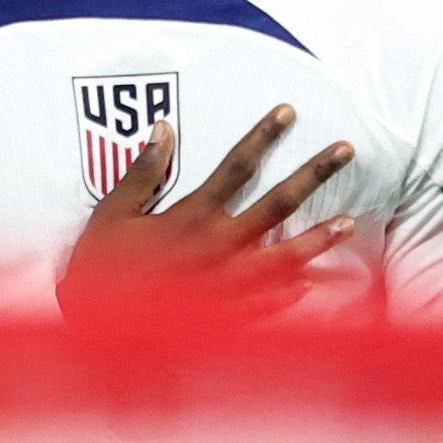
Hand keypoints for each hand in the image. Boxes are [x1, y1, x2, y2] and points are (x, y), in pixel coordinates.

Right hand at [55, 99, 354, 327]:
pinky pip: (268, 304)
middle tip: (346, 150)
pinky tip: (311, 284)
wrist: (94, 331)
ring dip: (318, 238)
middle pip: (276, 204)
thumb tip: (164, 128)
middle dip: (313, 174)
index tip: (288, 111)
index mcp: (190, 217)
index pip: (235, 166)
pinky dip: (291, 295)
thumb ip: (143, 173)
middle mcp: (217, 247)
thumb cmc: (99, 268)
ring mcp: (226, 285)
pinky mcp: (224, 317)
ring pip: (284, 257)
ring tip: (348, 222)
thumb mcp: (113, 214)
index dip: (263, 136)